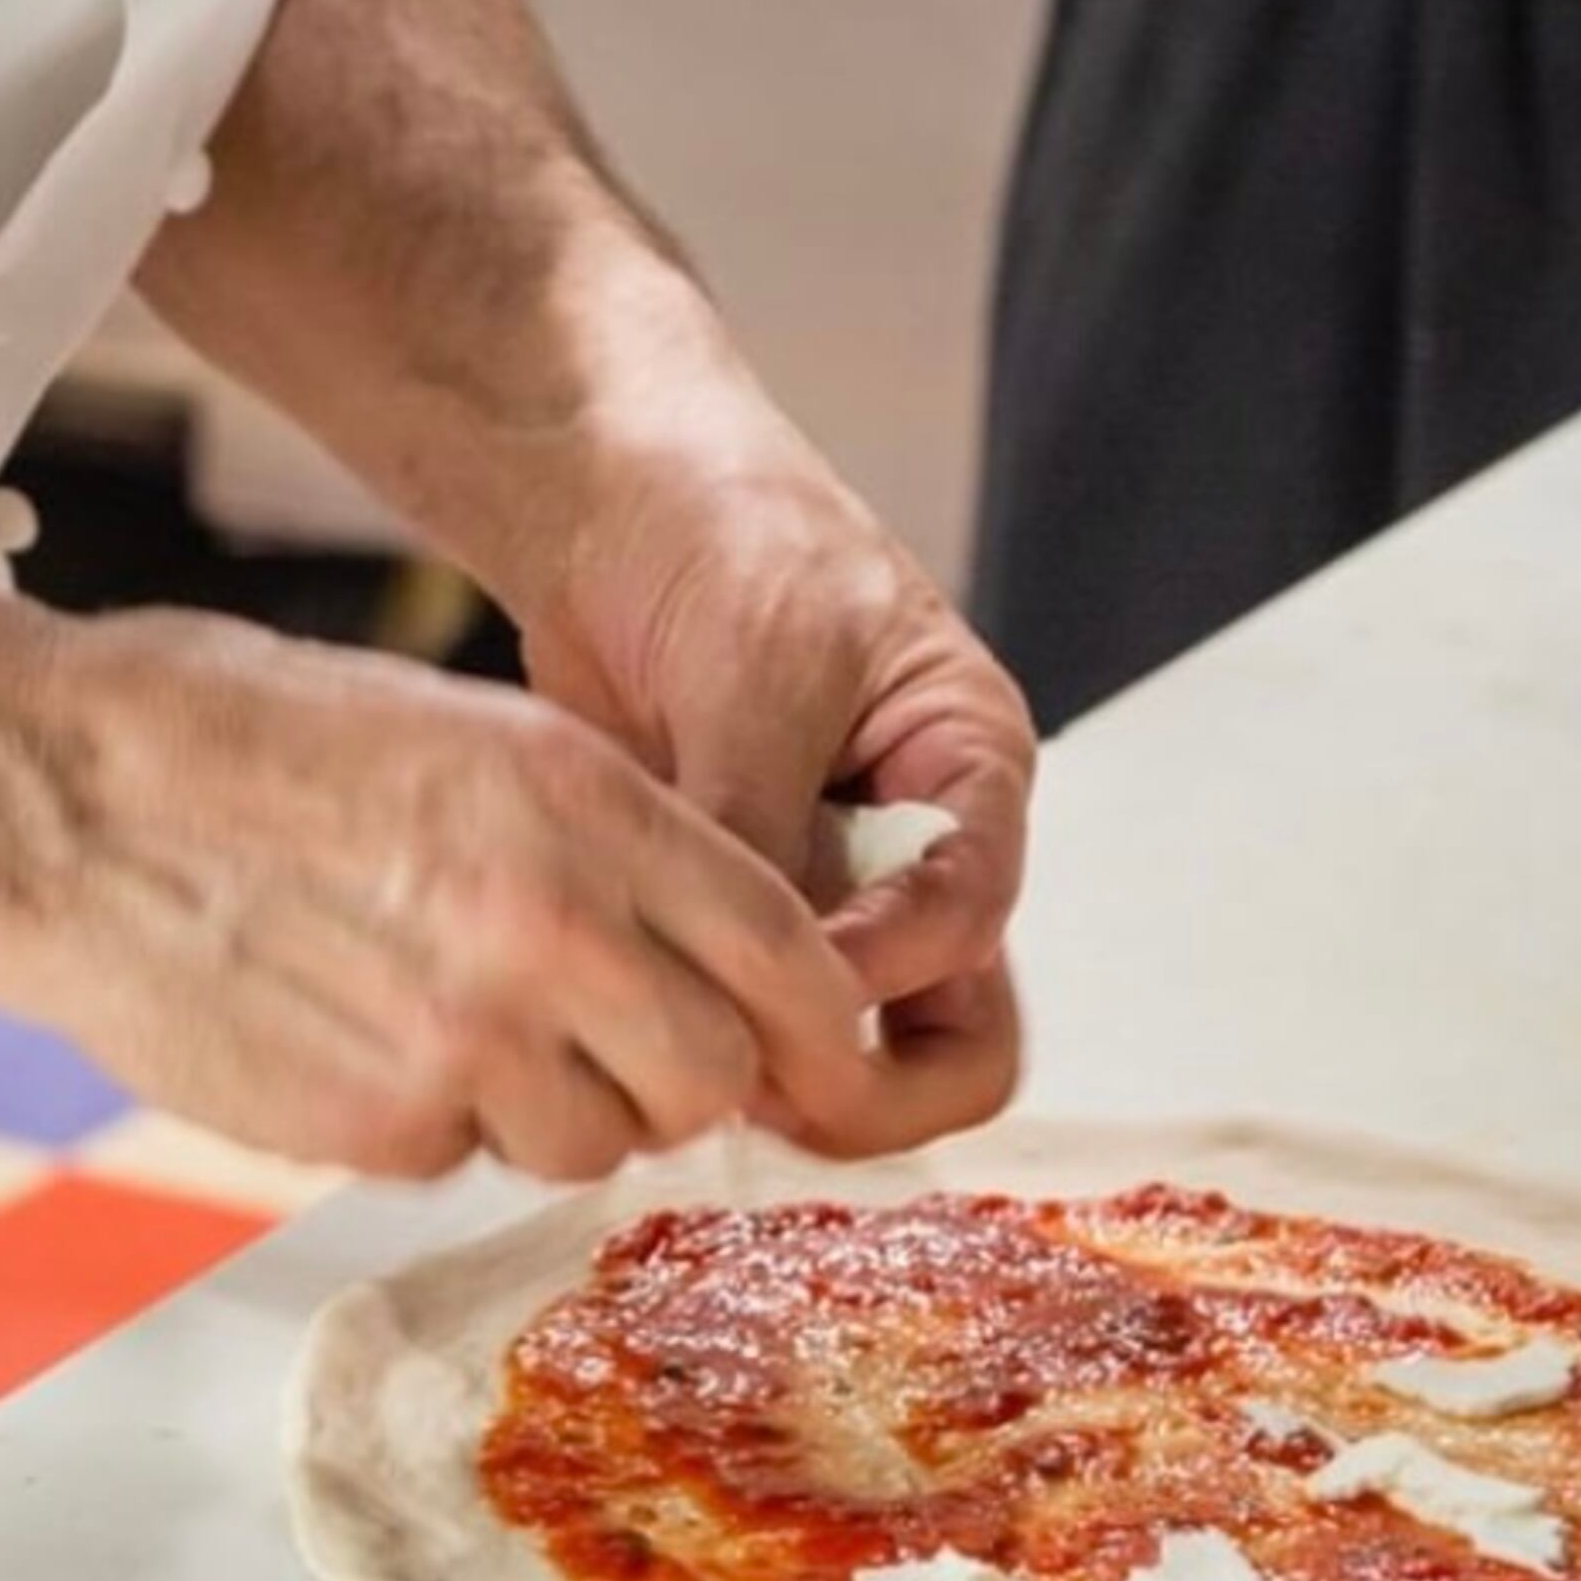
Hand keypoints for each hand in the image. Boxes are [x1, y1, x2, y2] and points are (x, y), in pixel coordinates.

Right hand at [0, 608, 933, 1186]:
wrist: (51, 798)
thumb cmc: (233, 731)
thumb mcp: (453, 722)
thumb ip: (592, 835)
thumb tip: (695, 945)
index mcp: (578, 797)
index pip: (787, 951)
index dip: (820, 1021)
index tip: (821, 1054)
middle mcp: (545, 921)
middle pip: (712, 1077)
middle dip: (682, 1078)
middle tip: (609, 1046)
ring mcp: (462, 1039)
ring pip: (597, 1144)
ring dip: (555, 1108)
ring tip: (447, 1023)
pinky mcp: (373, 1129)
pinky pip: (463, 1160)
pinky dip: (430, 1122)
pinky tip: (348, 1035)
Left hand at [496, 318, 1035, 1150]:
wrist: (608, 493)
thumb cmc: (718, 533)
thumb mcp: (756, 674)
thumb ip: (761, 825)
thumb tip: (752, 980)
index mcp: (968, 766)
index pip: (971, 915)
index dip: (881, 969)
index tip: (782, 981)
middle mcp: (920, 847)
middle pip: (958, 1027)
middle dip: (868, 1081)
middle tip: (749, 1087)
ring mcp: (832, 886)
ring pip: (857, 1041)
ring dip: (781, 1069)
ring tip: (678, 1058)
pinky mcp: (739, 902)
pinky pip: (750, 1005)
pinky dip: (706, 1030)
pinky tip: (629, 1018)